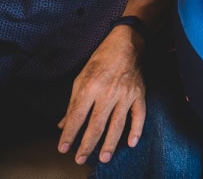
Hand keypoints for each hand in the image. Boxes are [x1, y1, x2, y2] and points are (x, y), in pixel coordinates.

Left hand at [57, 26, 144, 164]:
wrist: (126, 44)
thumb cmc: (100, 60)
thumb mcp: (81, 77)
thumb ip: (73, 103)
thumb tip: (64, 124)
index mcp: (90, 87)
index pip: (77, 116)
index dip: (69, 134)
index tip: (63, 148)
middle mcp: (108, 92)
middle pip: (96, 125)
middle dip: (87, 145)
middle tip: (80, 159)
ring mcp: (126, 95)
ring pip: (117, 124)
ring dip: (109, 143)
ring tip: (103, 158)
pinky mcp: (139, 94)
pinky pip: (139, 116)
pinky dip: (136, 130)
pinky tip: (131, 143)